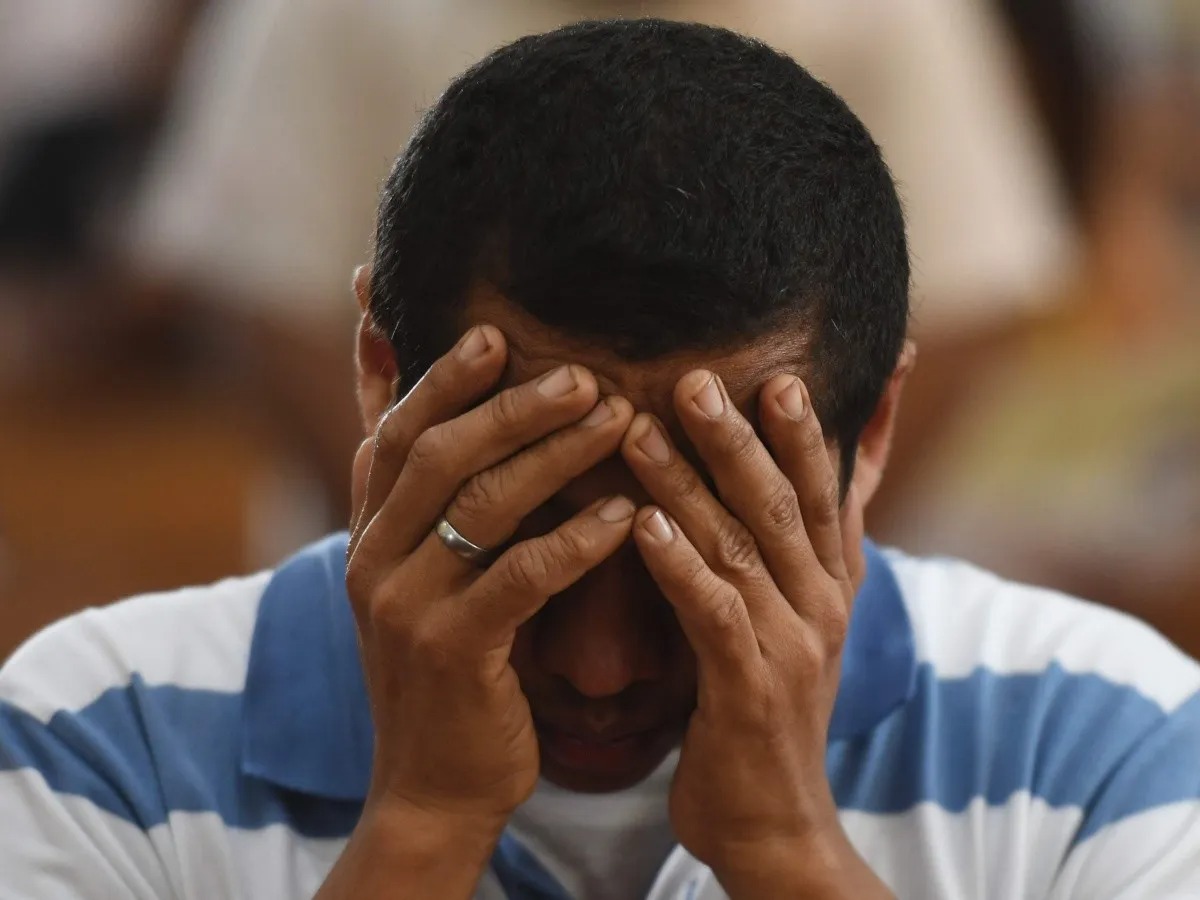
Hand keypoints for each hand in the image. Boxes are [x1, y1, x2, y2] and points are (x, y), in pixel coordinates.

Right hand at [345, 325, 635, 826]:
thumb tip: (428, 427)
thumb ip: (426, 501)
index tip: (496, 332)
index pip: (394, 431)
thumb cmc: (448, 667)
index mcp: (368, 533)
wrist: (433, 788)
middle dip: (511, 404)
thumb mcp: (417, 577)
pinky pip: (519, 579)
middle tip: (582, 371)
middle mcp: (373, 560)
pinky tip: (625, 515)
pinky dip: (575, 541)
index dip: (440, 377)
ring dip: (554, 454)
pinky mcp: (453, 653)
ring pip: (481, 505)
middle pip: (438, 453)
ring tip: (617, 418)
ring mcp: (405, 607)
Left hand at [622, 370, 887, 895]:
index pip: (829, 484)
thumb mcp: (793, 621)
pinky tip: (642, 522)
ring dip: (693, 481)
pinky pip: (712, 612)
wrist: (774, 825)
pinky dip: (679, 563)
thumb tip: (793, 487)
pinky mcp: (749, 689)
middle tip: (696, 373)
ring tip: (644, 426)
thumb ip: (789, 550)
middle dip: (744, 431)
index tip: (788, 360)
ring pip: (740, 543)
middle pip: (784, 499)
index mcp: (830, 580)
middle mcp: (821, 602)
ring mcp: (791, 645)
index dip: (815, 422)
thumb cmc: (762, 710)